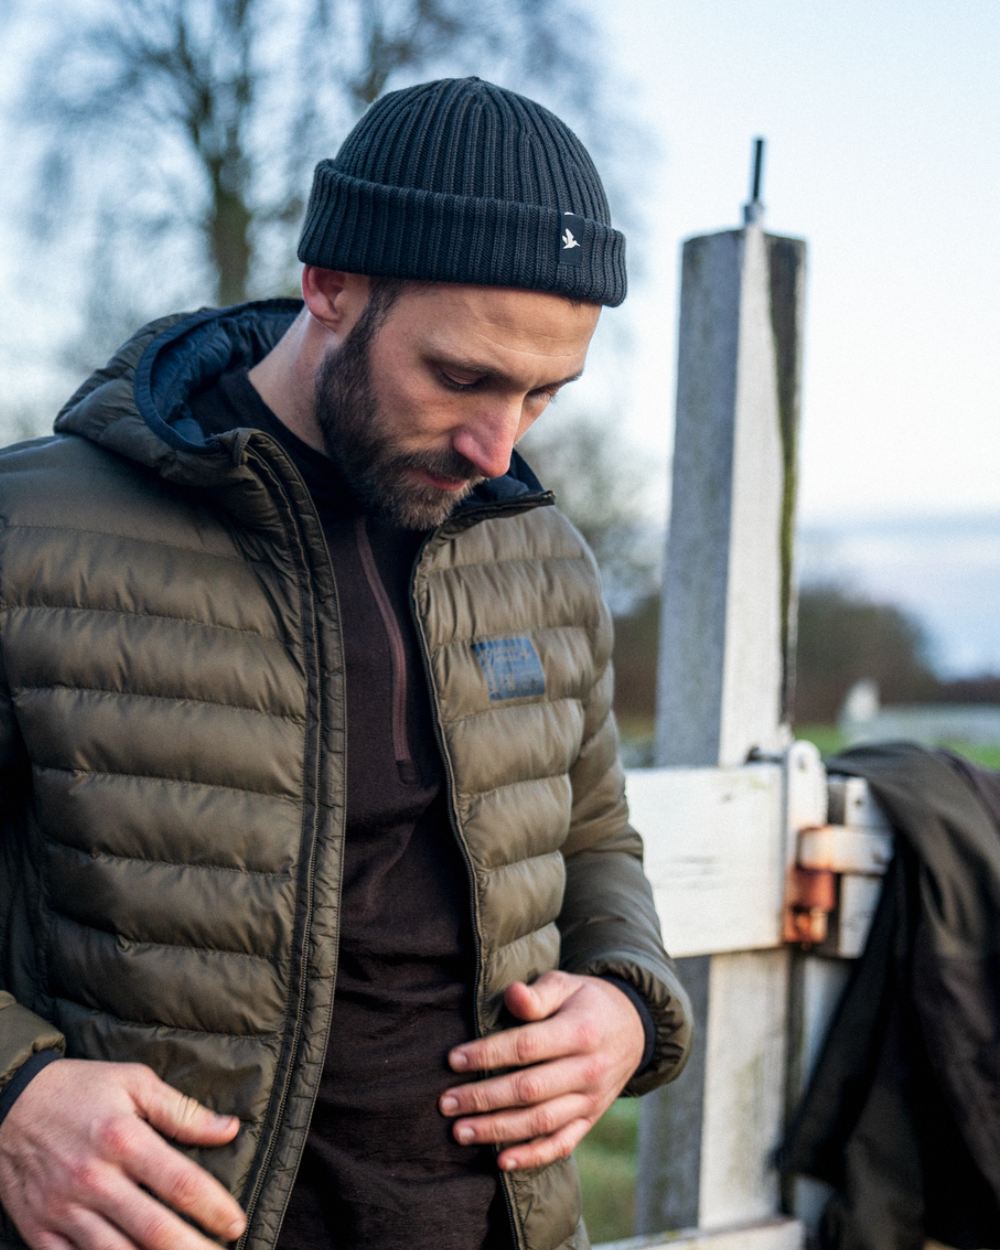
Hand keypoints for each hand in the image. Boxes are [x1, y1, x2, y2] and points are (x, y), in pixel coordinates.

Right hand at [0, 1058, 246, 1248]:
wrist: (8, 1101)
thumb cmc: (79, 1089)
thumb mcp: (133, 1083)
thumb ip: (182, 1111)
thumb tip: (229, 1129)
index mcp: (123, 1139)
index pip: (179, 1182)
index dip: (213, 1207)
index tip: (235, 1222)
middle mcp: (94, 1179)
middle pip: (153, 1229)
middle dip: (193, 1249)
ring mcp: (64, 1209)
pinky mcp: (39, 1230)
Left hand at [439, 971, 644, 1171]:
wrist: (633, 1028)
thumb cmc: (586, 1001)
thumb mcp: (566, 985)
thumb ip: (537, 994)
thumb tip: (512, 995)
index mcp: (580, 1032)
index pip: (526, 1047)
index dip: (488, 1054)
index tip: (453, 1060)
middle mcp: (588, 1070)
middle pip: (529, 1090)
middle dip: (483, 1098)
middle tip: (445, 1103)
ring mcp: (591, 1100)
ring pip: (541, 1122)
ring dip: (498, 1131)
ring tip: (460, 1132)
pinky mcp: (590, 1119)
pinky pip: (561, 1144)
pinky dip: (532, 1157)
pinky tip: (501, 1161)